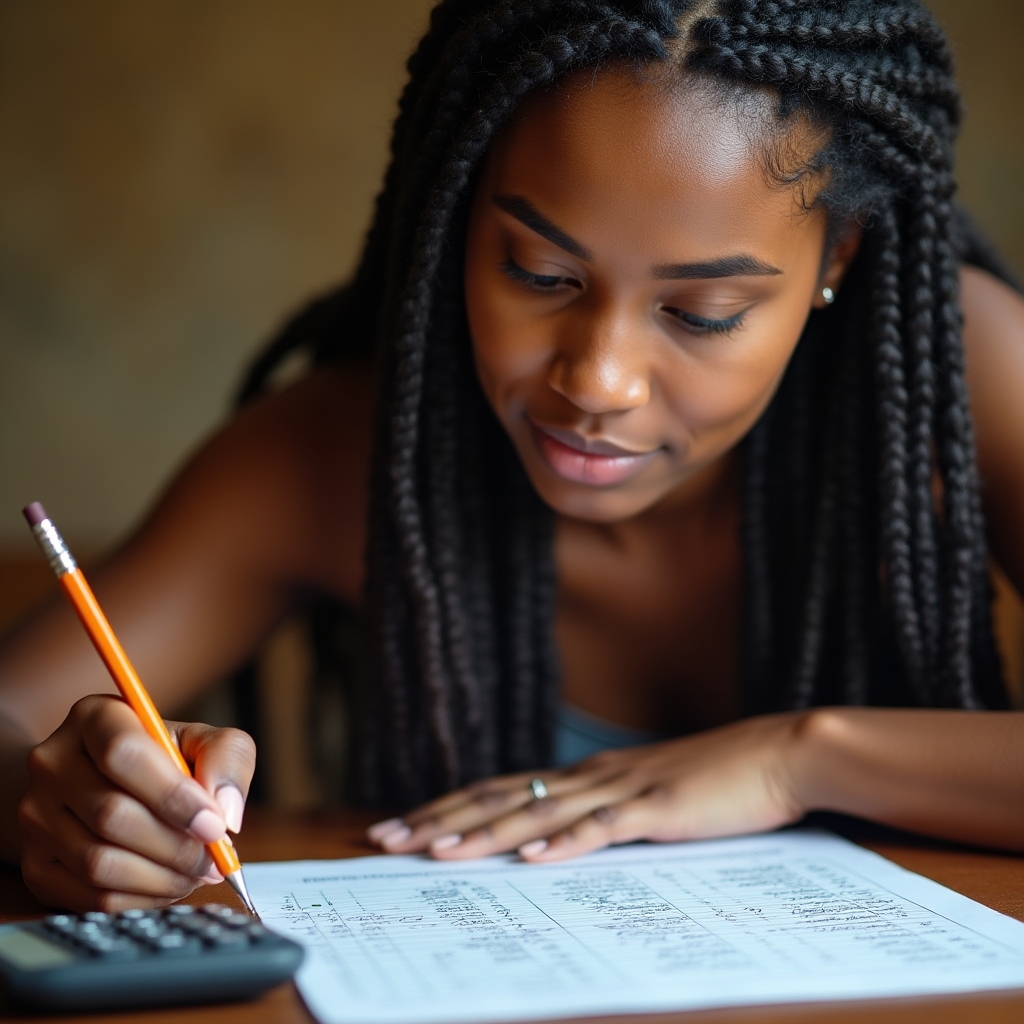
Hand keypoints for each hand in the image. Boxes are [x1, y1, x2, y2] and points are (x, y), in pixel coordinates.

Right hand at [18, 694, 254, 910]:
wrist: (101, 782)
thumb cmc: (161, 759)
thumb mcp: (201, 740)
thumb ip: (226, 759)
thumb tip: (226, 812)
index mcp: (94, 717)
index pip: (123, 753)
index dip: (174, 796)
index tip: (215, 824)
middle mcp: (52, 762)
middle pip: (112, 815)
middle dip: (177, 846)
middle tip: (215, 859)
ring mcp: (35, 816)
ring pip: (99, 862)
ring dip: (162, 877)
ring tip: (197, 871)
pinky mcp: (35, 864)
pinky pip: (91, 896)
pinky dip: (142, 898)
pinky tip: (169, 883)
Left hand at [368, 712, 808, 861]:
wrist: (777, 754)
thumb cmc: (715, 780)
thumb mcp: (647, 797)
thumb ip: (604, 815)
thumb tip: (557, 840)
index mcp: (586, 775)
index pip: (501, 789)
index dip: (448, 808)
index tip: (402, 826)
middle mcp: (592, 776)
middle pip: (501, 796)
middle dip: (440, 820)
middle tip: (385, 838)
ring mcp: (623, 789)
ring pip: (539, 811)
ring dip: (485, 833)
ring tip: (436, 852)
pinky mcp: (659, 807)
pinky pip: (603, 829)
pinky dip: (563, 845)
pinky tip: (532, 859)